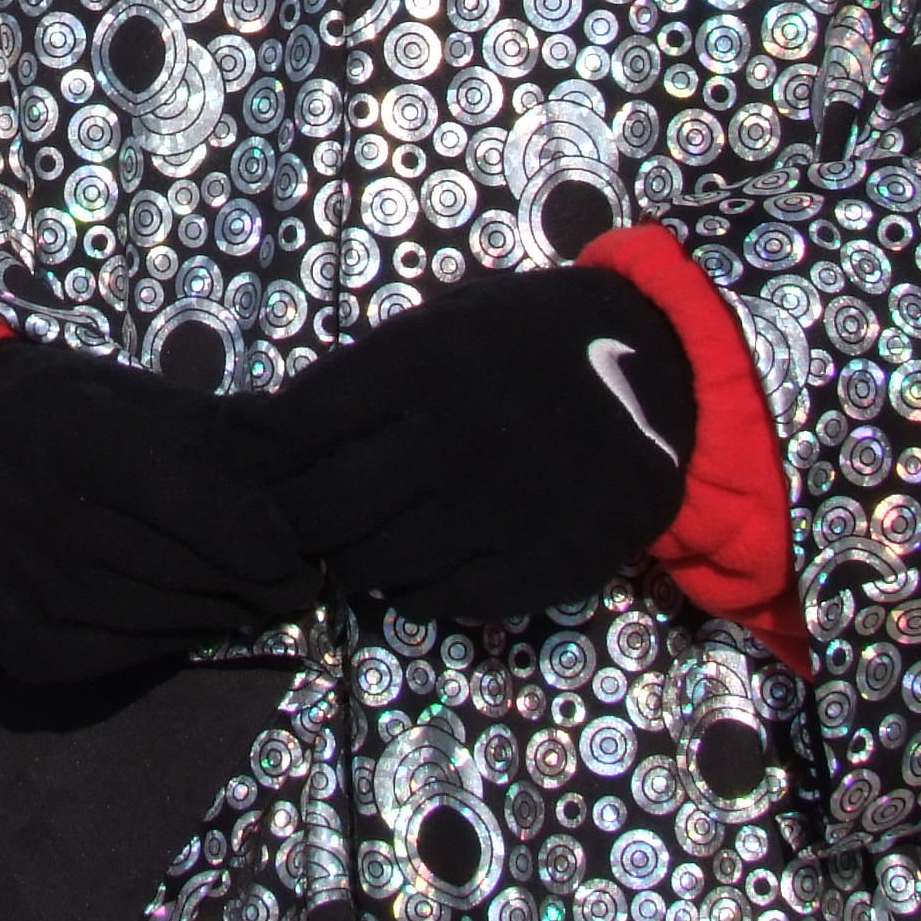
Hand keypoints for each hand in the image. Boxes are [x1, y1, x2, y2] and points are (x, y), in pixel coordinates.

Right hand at [0, 338, 316, 684]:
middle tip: (298, 580)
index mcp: (69, 434)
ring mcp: (24, 588)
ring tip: (256, 597)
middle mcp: (38, 515)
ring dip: (223, 613)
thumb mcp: (135, 401)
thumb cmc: (70, 420)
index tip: (295, 549)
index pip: (179, 494)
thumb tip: (316, 462)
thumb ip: (216, 436)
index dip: (249, 530)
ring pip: (161, 618)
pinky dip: (173, 638)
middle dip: (256, 581)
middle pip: (179, 567)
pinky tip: (192, 615)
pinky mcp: (22, 644)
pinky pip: (126, 655)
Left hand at [266, 266, 694, 624]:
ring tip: (357, 545)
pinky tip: (419, 565)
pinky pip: (437, 599)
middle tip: (299, 522)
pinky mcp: (535, 564)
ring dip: (351, 560)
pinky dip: (412, 590)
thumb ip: (375, 371)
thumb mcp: (452, 321)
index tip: (255, 469)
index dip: (264, 456)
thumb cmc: (535, 342)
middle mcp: (447, 440)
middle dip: (296, 521)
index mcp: (418, 366)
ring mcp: (493, 510)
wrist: (665, 382)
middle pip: (321, 509)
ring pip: (372, 564)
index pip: (296, 427)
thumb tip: (279, 431)